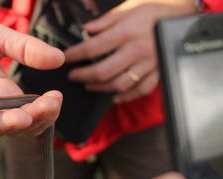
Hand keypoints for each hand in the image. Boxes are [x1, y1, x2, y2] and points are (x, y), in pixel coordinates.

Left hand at [65, 0, 195, 102]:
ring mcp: (148, 64)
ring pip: (119, 84)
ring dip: (100, 87)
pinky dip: (125, 96)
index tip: (66, 58)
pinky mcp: (158, 72)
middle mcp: (136, 50)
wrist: (185, 17)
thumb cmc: (155, 10)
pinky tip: (114, 97)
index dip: (76, 54)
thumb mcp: (130, 7)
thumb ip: (107, 21)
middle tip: (73, 76)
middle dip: (84, 75)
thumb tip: (86, 30)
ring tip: (89, 85)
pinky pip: (140, 90)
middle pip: (103, 71)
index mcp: (127, 31)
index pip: (93, 48)